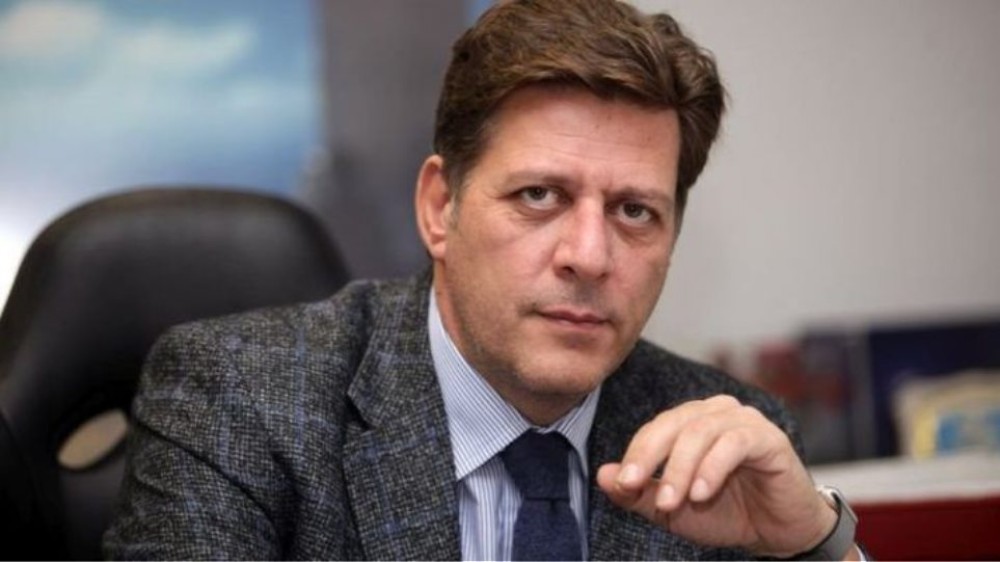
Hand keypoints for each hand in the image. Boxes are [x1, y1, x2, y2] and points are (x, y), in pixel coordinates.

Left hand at [596, 395, 839, 557]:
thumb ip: (639, 494)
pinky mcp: (768, 438)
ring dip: (680, 468)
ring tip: (672, 501)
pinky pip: (735, 443)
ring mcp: (743, 421)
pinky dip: (713, 468)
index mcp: (689, 423)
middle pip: (673, 424)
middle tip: (635, 486)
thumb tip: (603, 474)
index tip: (622, 484)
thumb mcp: (673, 510)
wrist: (777, 533)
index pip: (654, 429)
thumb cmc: (725, 514)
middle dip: (650, 457)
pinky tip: (701, 493)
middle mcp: (714, 413)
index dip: (636, 454)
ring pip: (700, 432)